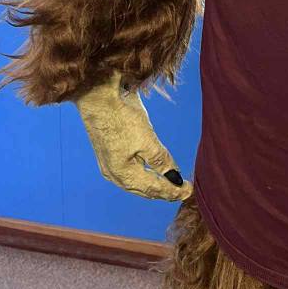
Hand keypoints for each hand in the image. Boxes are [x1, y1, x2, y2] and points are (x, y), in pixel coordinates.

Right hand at [74, 71, 192, 201]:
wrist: (99, 97)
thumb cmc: (122, 117)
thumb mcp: (147, 139)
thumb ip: (160, 160)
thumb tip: (174, 177)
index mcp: (122, 173)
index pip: (153, 188)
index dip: (172, 191)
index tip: (189, 191)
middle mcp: (113, 173)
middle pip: (143, 189)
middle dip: (163, 191)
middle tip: (182, 191)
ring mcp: (108, 164)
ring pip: (134, 183)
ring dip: (152, 186)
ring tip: (168, 186)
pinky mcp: (108, 153)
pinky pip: (128, 173)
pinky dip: (142, 177)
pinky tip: (148, 174)